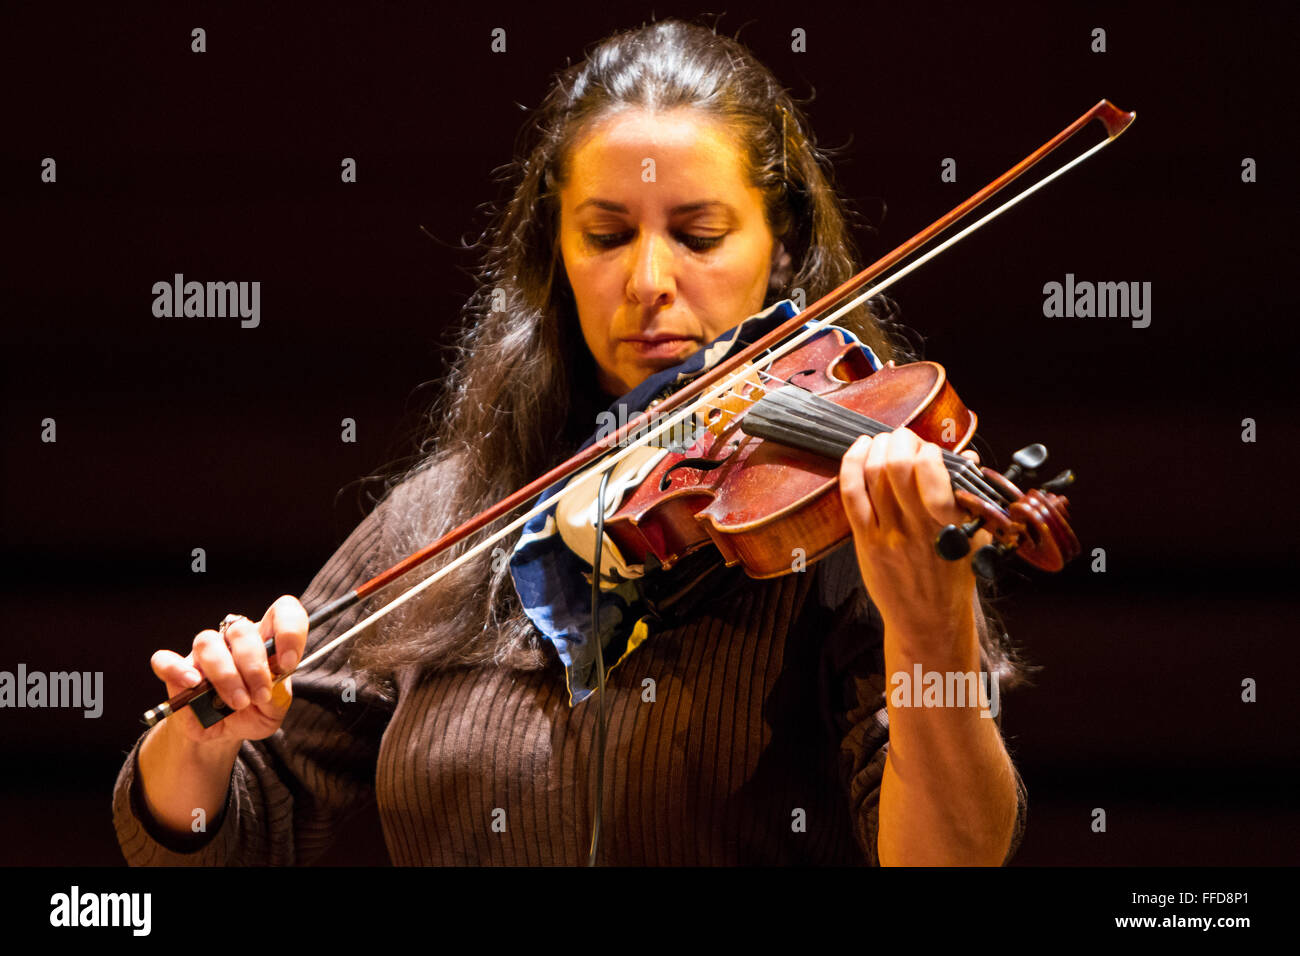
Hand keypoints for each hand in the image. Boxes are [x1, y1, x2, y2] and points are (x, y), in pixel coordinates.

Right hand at [149, 596, 307, 745]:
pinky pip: (166, 660)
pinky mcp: (176, 671)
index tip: (287, 663)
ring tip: (237, 702)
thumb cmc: (254, 711)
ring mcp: (203, 653)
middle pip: (241, 630)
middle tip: (259, 696)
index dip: (288, 631)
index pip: (282, 610)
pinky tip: (194, 684)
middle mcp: (233, 639)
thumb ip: (279, 694)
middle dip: (254, 666)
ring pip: (208, 643)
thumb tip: (270, 684)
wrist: (224, 733)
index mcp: (265, 639)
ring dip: (226, 675)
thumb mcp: (275, 708)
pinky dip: (178, 671)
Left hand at [839, 429, 983, 653]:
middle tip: (905, 439)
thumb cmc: (953, 579)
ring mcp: (887, 536)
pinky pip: (851, 495)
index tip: (930, 450)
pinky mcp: (865, 542)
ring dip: (877, 447)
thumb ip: (969, 496)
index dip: (927, 450)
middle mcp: (916, 529)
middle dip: (900, 440)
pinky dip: (851, 464)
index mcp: (950, 525)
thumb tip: (966, 456)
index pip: (931, 473)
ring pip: (872, 475)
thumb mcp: (975, 538)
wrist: (928, 622)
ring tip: (884, 441)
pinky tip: (859, 450)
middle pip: (896, 467)